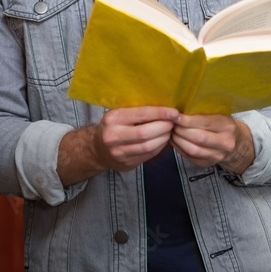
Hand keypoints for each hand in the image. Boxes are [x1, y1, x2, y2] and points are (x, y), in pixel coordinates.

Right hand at [58, 106, 178, 185]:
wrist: (96, 149)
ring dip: (164, 138)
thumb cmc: (113, 127)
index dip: (160, 113)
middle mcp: (113, 136)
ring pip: (148, 146)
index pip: (141, 115)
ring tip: (170, 131)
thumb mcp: (119, 114)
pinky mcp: (126, 164)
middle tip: (174, 122)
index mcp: (113, 119)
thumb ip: (138, 112)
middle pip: (145, 133)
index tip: (174, 112)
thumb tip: (165, 107)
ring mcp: (119, 152)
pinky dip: (160, 147)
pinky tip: (163, 140)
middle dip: (164, 127)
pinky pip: (148, 155)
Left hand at [171, 114, 255, 174]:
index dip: (188, 120)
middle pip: (198, 138)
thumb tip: (181, 109)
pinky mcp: (207, 164)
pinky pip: (189, 157)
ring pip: (193, 150)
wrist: (234, 143)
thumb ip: (204, 112)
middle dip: (181, 130)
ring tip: (172, 132)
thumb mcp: (219, 114)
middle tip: (171, 124)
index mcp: (228, 126)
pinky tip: (175, 140)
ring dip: (178, 140)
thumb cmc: (222, 124)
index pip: (205, 123)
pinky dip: (179, 148)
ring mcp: (217, 156)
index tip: (175, 116)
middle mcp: (225, 143)